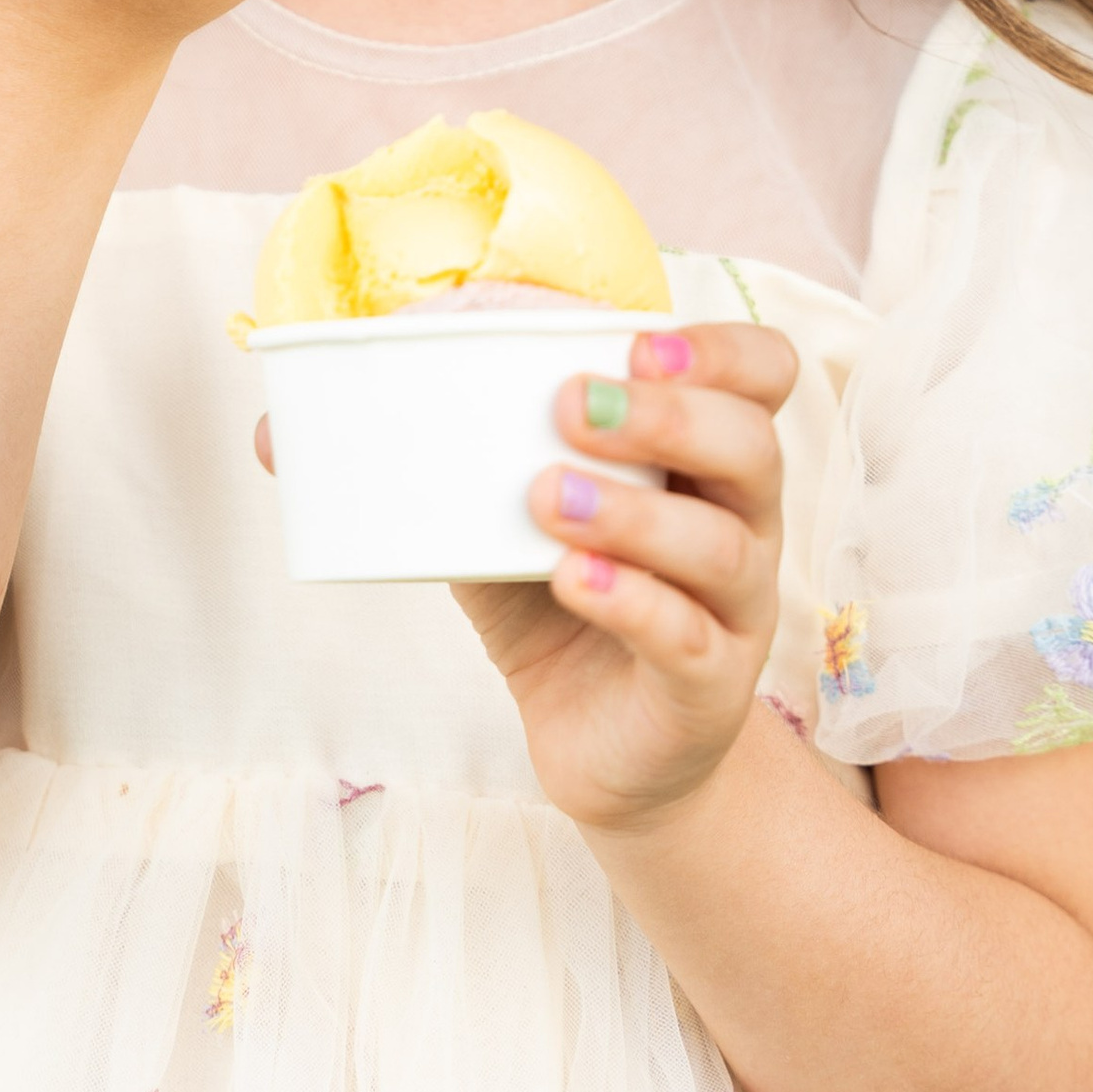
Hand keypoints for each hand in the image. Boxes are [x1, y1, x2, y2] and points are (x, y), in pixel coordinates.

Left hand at [456, 323, 794, 839]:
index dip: (720, 350)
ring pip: (722, 547)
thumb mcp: (509, 518)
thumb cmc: (560, 605)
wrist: (599, 746)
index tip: (635, 345)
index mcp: (708, 461)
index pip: (764, 377)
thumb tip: (327, 409)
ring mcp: (736, 612)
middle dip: (667, 416)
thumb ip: (464, 457)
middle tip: (570, 405)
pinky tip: (572, 578)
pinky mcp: (709, 690)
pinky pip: (687, 639)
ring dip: (633, 512)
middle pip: (752, 449)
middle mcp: (744, 526)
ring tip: (548, 496)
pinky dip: (629, 602)